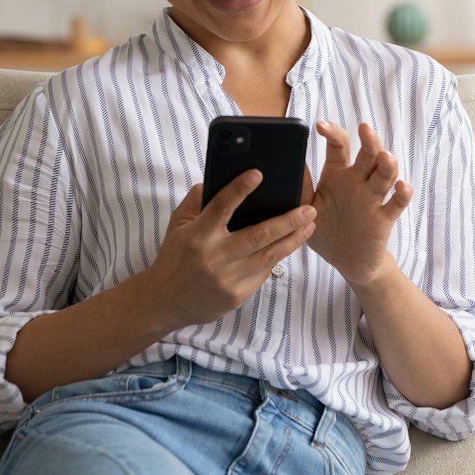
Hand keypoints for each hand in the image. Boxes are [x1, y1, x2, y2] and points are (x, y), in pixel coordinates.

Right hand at [143, 169, 316, 329]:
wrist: (165, 301)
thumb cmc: (174, 257)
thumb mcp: (178, 225)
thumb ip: (197, 201)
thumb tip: (220, 180)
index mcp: (198, 235)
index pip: (221, 207)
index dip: (239, 189)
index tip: (258, 174)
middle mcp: (214, 257)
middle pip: (259, 235)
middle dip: (288, 221)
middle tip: (309, 209)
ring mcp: (227, 279)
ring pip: (269, 256)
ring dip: (293, 239)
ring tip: (310, 225)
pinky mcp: (237, 295)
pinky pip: (262, 273)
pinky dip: (276, 257)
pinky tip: (288, 245)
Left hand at [302, 121, 411, 287]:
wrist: (347, 262)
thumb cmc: (325, 230)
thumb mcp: (307, 208)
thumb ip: (300, 187)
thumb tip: (289, 163)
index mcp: (337, 175)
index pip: (339, 146)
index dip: (333, 133)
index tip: (320, 126)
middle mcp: (357, 182)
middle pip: (368, 154)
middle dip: (369, 140)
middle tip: (364, 128)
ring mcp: (373, 198)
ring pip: (385, 175)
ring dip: (387, 164)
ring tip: (384, 157)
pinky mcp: (384, 218)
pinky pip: (396, 204)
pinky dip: (402, 194)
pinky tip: (401, 187)